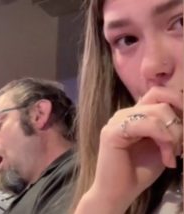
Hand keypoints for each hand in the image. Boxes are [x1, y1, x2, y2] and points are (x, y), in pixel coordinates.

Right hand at [79, 87, 182, 212]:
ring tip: (172, 156)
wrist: (119, 192)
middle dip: (179, 121)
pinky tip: (166, 157)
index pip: (159, 93)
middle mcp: (125, 113)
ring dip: (173, 135)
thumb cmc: (139, 171)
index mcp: (135, 114)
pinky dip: (163, 139)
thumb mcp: (163, 144)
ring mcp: (117, 121)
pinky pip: (146, 124)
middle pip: (161, 98)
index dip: (178, 101)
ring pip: (158, 111)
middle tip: (181, 146)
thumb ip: (169, 128)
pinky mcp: (112, 132)